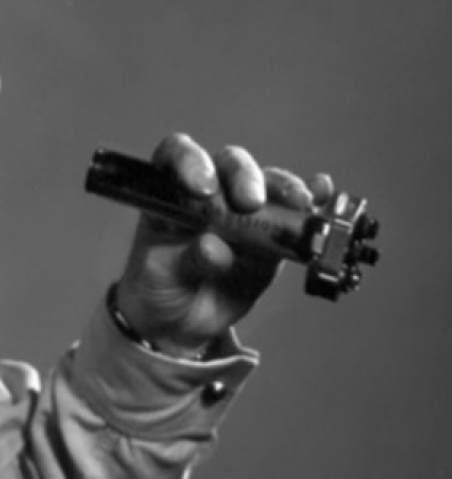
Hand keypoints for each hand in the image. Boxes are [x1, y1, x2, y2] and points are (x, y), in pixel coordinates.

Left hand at [112, 133, 331, 357]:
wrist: (180, 320)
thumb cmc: (159, 285)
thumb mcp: (160, 273)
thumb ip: (186, 258)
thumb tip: (214, 247)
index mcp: (171, 194)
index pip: (177, 157)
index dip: (190, 161)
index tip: (202, 186)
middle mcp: (210, 194)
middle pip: (229, 165)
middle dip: (244, 176)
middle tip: (250, 202)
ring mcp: (244, 212)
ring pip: (267, 183)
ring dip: (283, 187)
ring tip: (298, 202)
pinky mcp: (272, 235)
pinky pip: (295, 212)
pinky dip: (311, 198)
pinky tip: (321, 193)